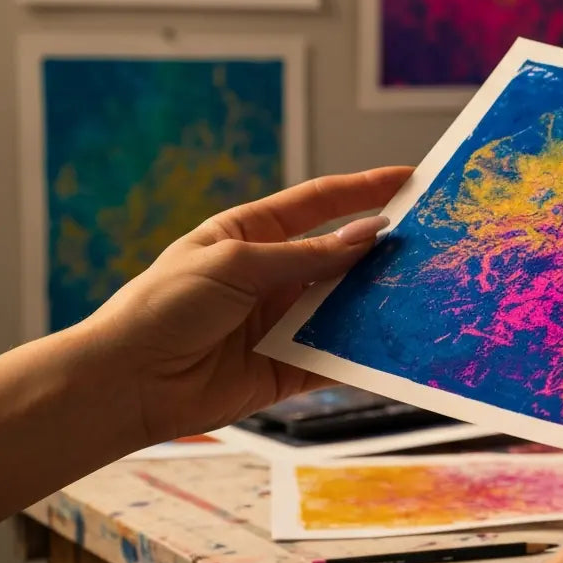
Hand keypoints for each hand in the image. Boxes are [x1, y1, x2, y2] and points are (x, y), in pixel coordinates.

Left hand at [82, 167, 411, 445]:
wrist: (128, 383)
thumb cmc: (164, 307)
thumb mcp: (236, 265)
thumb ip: (308, 255)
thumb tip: (370, 235)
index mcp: (253, 235)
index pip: (321, 203)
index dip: (366, 189)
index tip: (411, 179)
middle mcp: (274, 275)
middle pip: (342, 255)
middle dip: (385, 248)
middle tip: (435, 240)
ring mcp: (285, 321)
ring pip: (347, 305)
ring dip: (381, 299)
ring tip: (426, 289)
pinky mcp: (290, 366)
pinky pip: (339, 354)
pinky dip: (367, 350)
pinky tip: (398, 341)